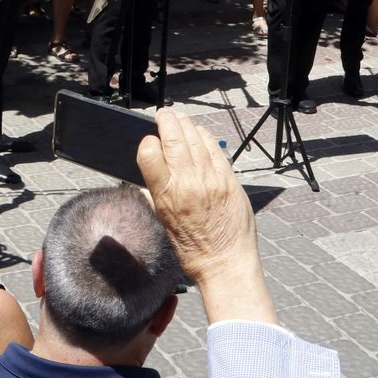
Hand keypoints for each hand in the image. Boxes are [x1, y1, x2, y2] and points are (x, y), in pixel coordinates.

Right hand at [136, 110, 271, 323]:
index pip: (148, 152)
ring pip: (195, 138)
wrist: (225, 262)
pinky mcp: (229, 179)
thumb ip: (155, 195)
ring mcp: (211, 179)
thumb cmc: (192, 248)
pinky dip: (205, 137)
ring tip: (180, 119)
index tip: (150, 140)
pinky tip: (200, 134)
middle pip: (174, 137)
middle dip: (167, 120)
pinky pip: (215, 148)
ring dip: (186, 124)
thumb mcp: (163, 221)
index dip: (148, 141)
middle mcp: (188, 183)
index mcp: (166, 195)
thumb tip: (148, 176)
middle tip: (163, 115)